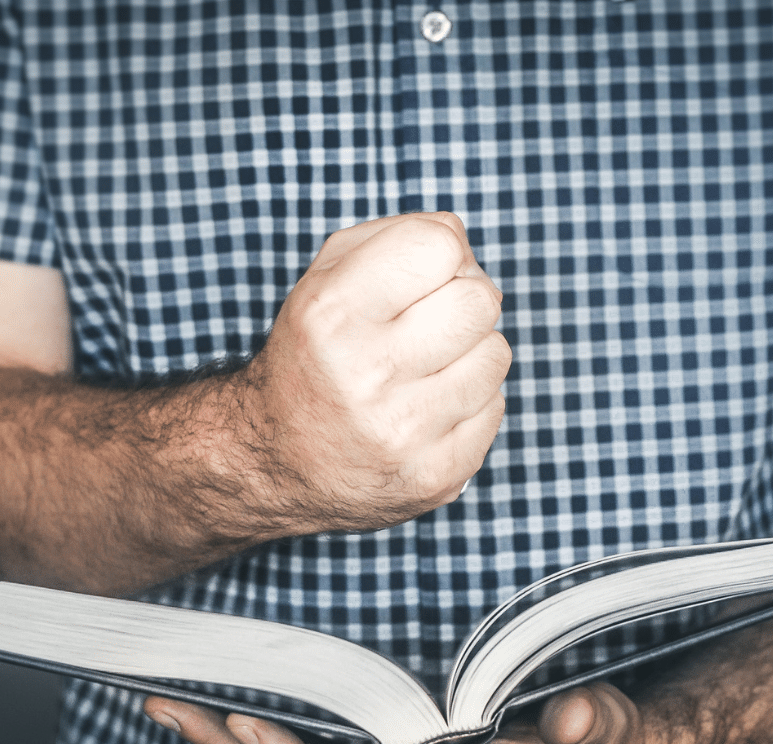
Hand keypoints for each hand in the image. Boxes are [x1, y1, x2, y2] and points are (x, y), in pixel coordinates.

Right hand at [238, 211, 510, 533]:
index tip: (419, 275)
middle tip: (430, 322)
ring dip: (469, 354)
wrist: (276, 462)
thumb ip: (393, 238)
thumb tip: (462, 243)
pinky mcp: (433, 476)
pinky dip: (470, 403)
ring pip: (496, 354)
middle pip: (479, 299)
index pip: (439, 246)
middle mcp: (365, 374)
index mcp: (331, 315)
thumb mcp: (324, 282)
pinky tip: (428, 410)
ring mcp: (402, 432)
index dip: (439, 252)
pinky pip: (495, 408)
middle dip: (461, 300)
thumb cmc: (315, 355)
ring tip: (426, 368)